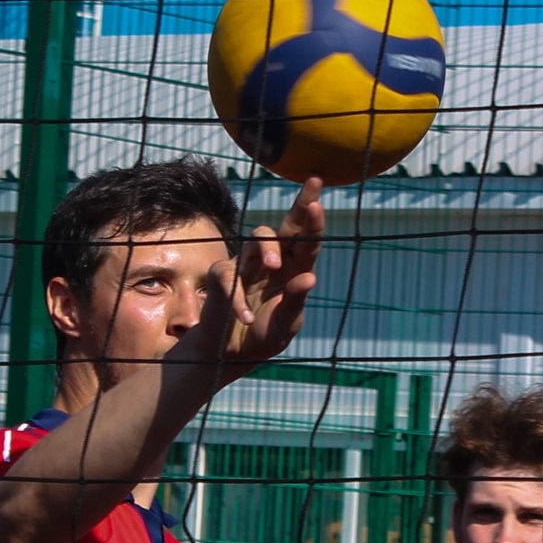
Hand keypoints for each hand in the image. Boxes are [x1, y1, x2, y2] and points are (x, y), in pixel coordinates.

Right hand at [198, 178, 323, 378]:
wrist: (231, 354)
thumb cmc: (264, 335)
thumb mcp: (285, 325)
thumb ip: (295, 302)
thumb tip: (309, 277)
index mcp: (294, 270)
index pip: (308, 242)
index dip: (315, 222)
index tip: (320, 201)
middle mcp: (272, 261)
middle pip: (288, 228)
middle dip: (302, 206)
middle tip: (315, 188)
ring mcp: (246, 264)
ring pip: (258, 240)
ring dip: (268, 249)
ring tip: (274, 266)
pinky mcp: (222, 276)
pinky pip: (229, 278)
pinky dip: (238, 300)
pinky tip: (246, 317)